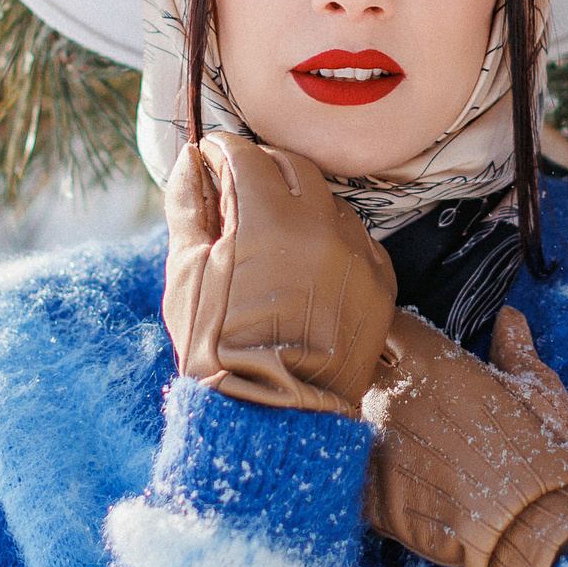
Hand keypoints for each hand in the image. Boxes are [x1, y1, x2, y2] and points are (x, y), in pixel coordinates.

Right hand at [162, 134, 396, 416]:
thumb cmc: (218, 348)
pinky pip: (357, 238)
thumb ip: (189, 207)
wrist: (273, 416)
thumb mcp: (186, 274)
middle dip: (263, 168)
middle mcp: (321, 226)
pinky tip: (308, 262)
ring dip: (301, 204)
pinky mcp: (380, 282)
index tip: (211, 159)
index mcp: (267, 219)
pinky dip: (332, 239)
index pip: (247, 154)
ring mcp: (356, 254)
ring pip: (329, 201)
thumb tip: (191, 161)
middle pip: (294, 166)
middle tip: (241, 188)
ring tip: (274, 234)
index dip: (223, 151)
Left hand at [362, 306, 567, 566]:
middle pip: (355, 370)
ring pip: (347, 422)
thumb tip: (509, 319)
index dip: (395, 332)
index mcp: (430, 363)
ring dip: (363, 424)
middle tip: (397, 393)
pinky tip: (395, 482)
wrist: (535, 531)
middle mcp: (392, 398)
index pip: (387, 325)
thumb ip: (514, 351)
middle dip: (370, 376)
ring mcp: (375, 449)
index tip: (404, 343)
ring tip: (400, 443)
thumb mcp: (538, 391)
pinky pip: (354, 476)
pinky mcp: (373, 499)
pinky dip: (368, 476)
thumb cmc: (542, 456)